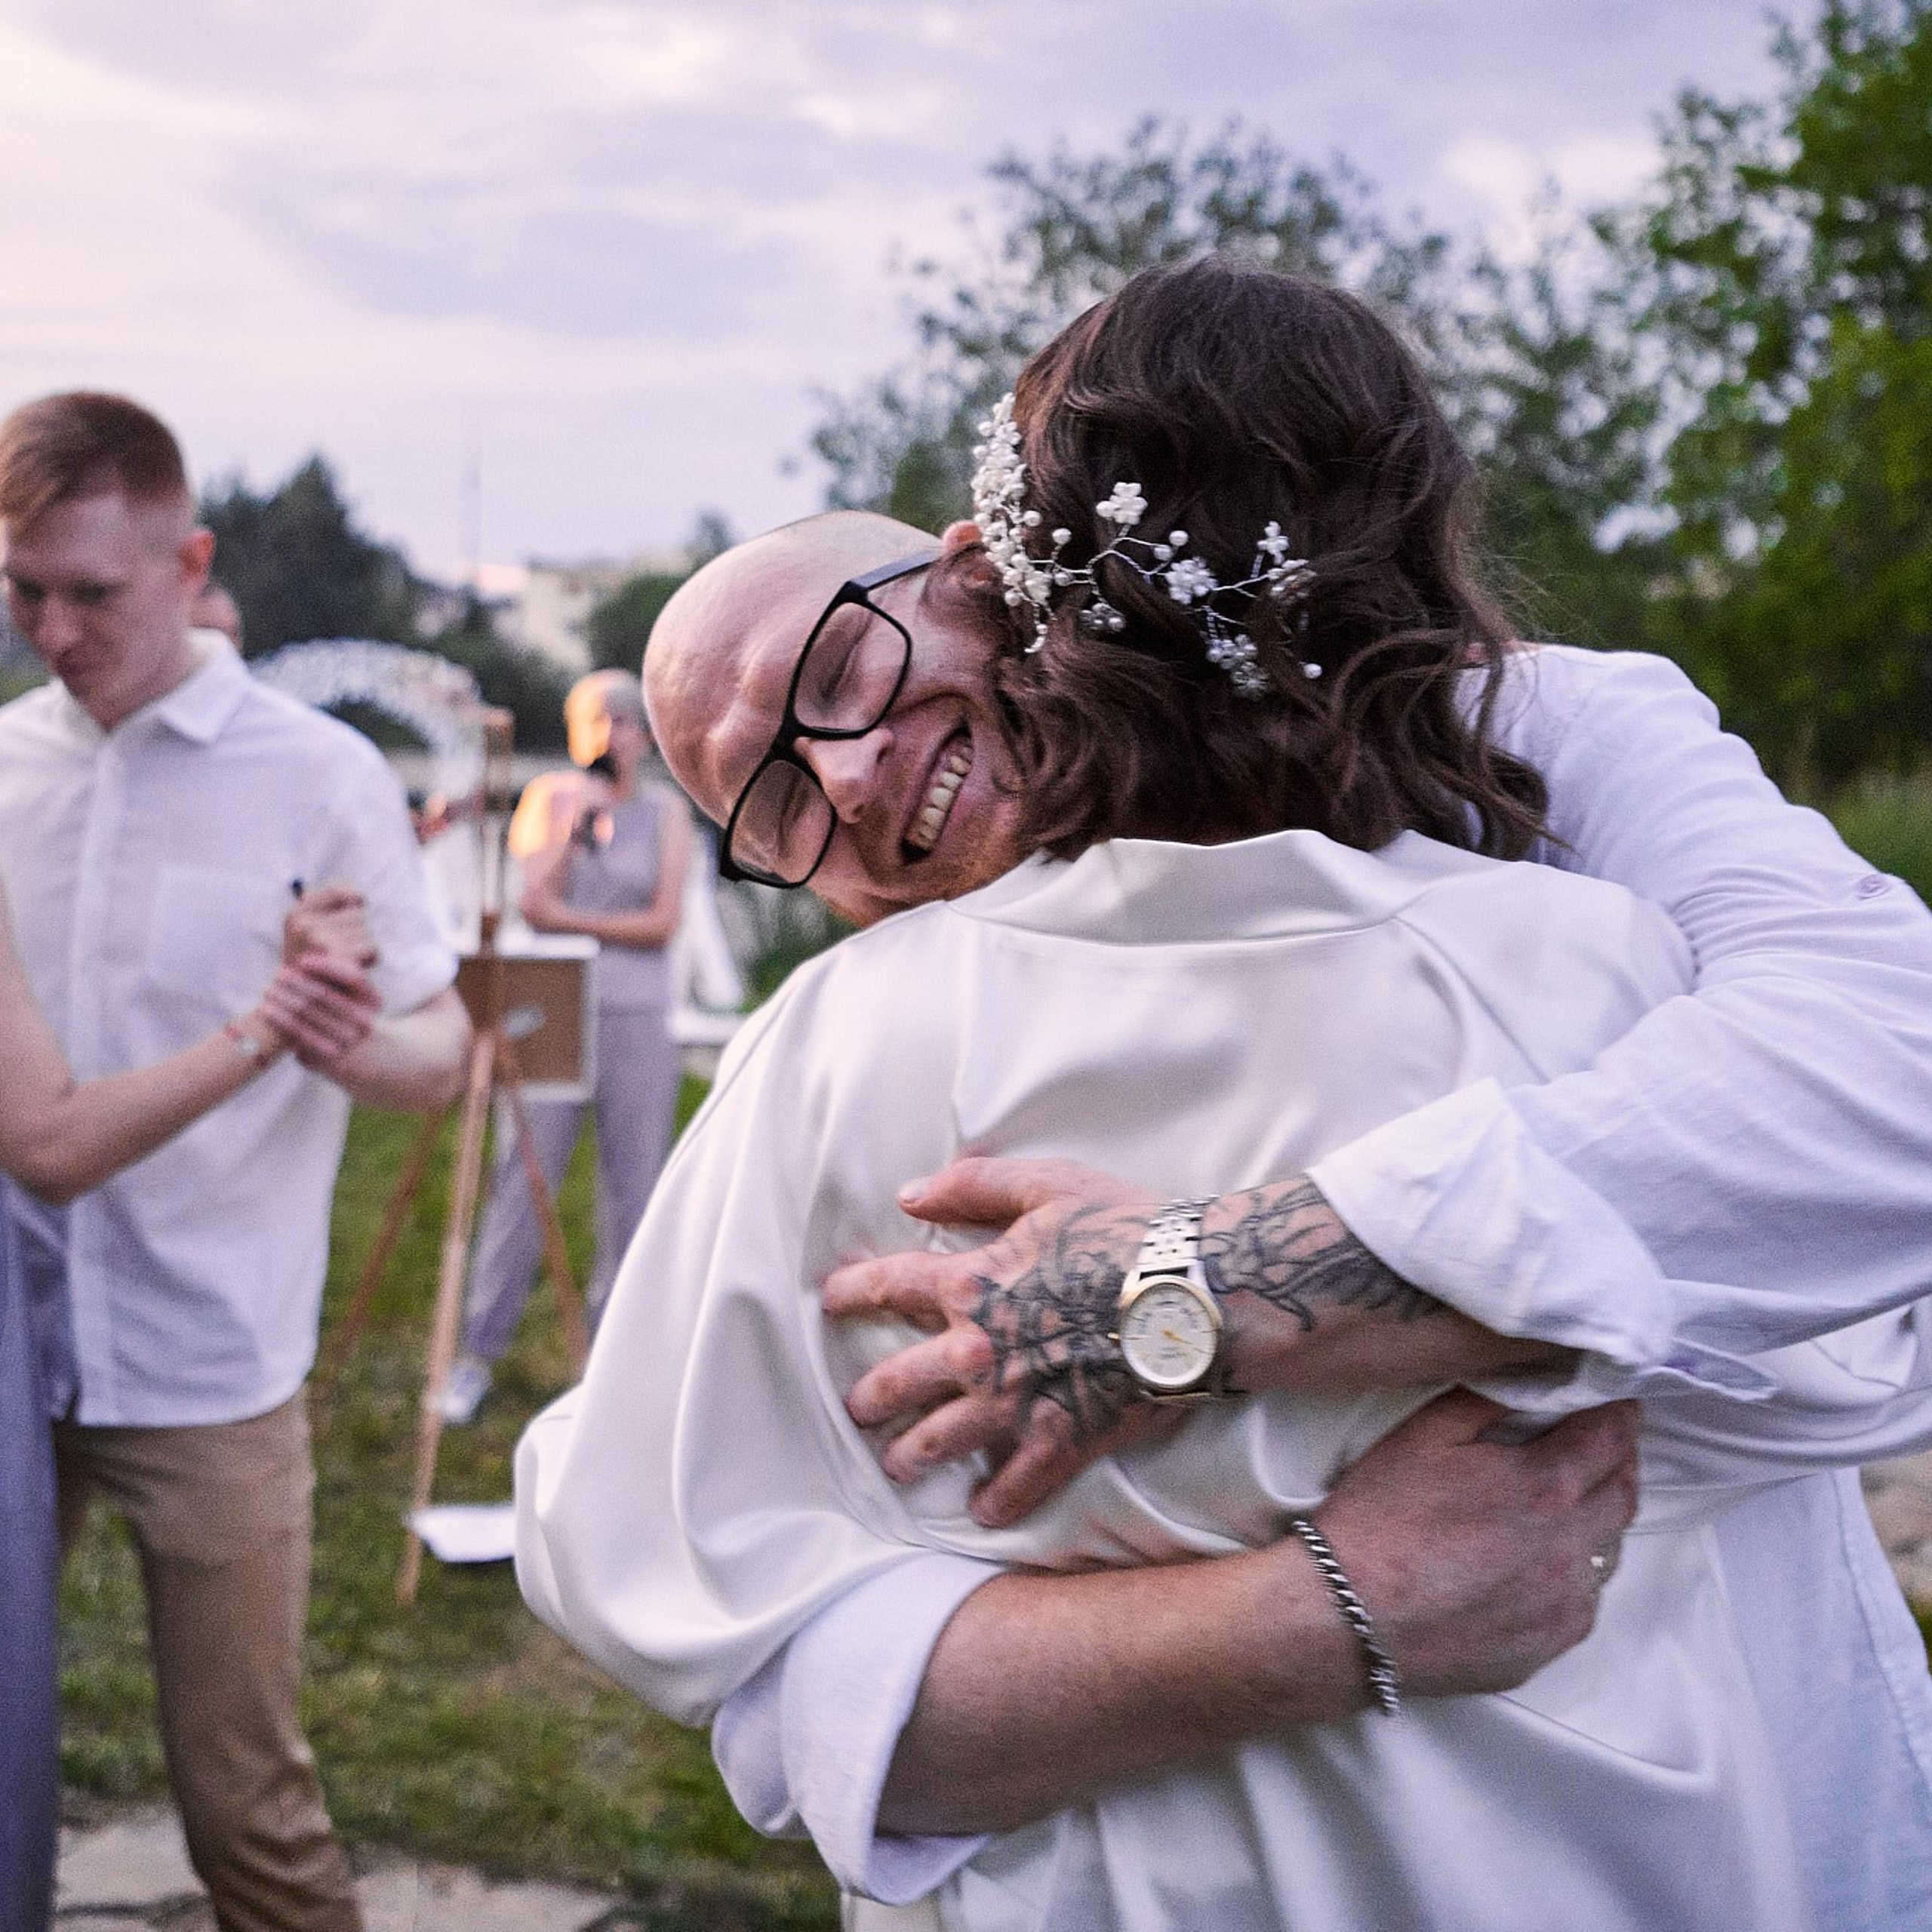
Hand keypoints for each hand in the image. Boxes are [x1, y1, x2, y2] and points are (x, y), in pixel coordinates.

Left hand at [253, 953, 382, 1069]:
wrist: (360, 1054)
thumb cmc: (348, 1013)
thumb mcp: (354, 996)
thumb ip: (336, 977)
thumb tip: (306, 954)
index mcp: (373, 1001)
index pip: (352, 978)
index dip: (326, 967)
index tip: (302, 960)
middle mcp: (364, 1023)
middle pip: (324, 995)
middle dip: (296, 982)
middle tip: (277, 973)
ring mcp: (348, 1042)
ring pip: (307, 1015)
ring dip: (283, 999)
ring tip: (267, 989)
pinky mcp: (329, 1057)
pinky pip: (299, 1035)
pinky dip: (280, 1020)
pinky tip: (266, 1009)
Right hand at [283, 882, 376, 969]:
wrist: (301, 1007)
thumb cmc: (318, 968)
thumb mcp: (316, 933)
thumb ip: (333, 907)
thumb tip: (359, 897)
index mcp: (295, 913)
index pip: (341, 890)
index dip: (353, 903)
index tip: (347, 920)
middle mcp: (302, 923)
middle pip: (359, 914)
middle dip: (358, 933)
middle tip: (340, 954)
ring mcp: (315, 938)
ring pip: (367, 932)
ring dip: (364, 948)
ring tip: (345, 963)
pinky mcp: (334, 956)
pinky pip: (372, 949)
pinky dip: (370, 961)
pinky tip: (353, 971)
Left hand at [825, 1156, 1166, 1528]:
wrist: (1196, 1294)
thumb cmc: (1128, 1230)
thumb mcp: (1049, 1185)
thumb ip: (973, 1186)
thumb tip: (908, 1194)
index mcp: (972, 1285)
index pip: (890, 1287)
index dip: (854, 1292)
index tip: (831, 1301)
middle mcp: (978, 1352)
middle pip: (902, 1380)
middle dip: (872, 1396)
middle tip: (858, 1410)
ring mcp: (1016, 1403)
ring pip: (943, 1440)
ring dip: (913, 1456)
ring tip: (897, 1468)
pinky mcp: (1060, 1441)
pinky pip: (1017, 1484)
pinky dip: (997, 1501)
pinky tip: (983, 1510)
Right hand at [1311, 1389, 1639, 1698]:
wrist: (1349, 1615)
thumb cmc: (1381, 1516)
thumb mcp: (1425, 1433)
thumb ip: (1489, 1399)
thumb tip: (1535, 1379)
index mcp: (1546, 1486)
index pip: (1613, 1438)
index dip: (1619, 1414)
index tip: (1615, 1404)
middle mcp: (1571, 1548)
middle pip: (1625, 1493)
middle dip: (1618, 1461)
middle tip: (1596, 1446)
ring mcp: (1564, 1605)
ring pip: (1610, 1551)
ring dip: (1597, 1520)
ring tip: (1563, 1506)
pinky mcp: (1548, 1648)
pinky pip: (1584, 1602)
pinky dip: (1574, 1573)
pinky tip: (1536, 1564)